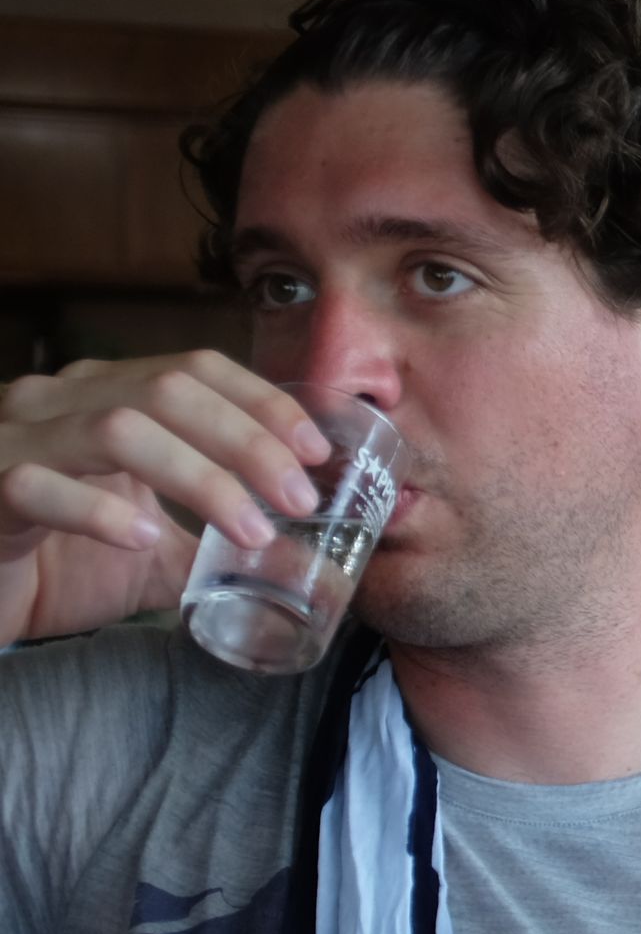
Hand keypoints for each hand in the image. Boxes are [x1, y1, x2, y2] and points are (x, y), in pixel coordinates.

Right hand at [0, 353, 330, 646]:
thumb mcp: (152, 554)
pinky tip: (144, 537)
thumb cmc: (55, 564)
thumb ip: (213, 546)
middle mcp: (58, 403)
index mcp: (103, 398)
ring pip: (117, 430)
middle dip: (247, 441)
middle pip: (167, 391)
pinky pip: (41, 486)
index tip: (316, 451)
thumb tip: (299, 561)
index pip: (193, 369)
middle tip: (299, 499)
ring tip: (249, 529)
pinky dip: (100, 510)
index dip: (262, 401)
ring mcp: (16, 440)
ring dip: (198, 478)